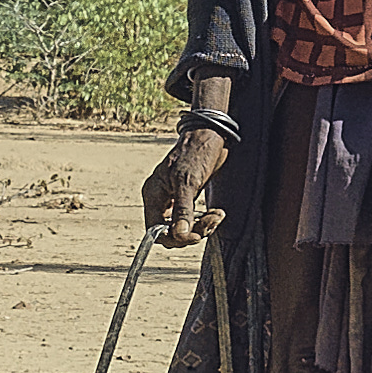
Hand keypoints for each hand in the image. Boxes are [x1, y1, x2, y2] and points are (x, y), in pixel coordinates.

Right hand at [141, 111, 225, 244]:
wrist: (209, 134)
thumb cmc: (195, 152)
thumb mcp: (188, 181)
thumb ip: (183, 210)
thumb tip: (179, 235)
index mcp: (153, 195)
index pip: (155, 231)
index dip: (175, 238)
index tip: (195, 236)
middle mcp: (160, 199)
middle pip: (171, 232)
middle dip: (193, 231)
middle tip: (212, 221)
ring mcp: (174, 199)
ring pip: (184, 227)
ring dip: (203, 226)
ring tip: (218, 215)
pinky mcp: (188, 198)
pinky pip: (193, 219)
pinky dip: (206, 220)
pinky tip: (217, 213)